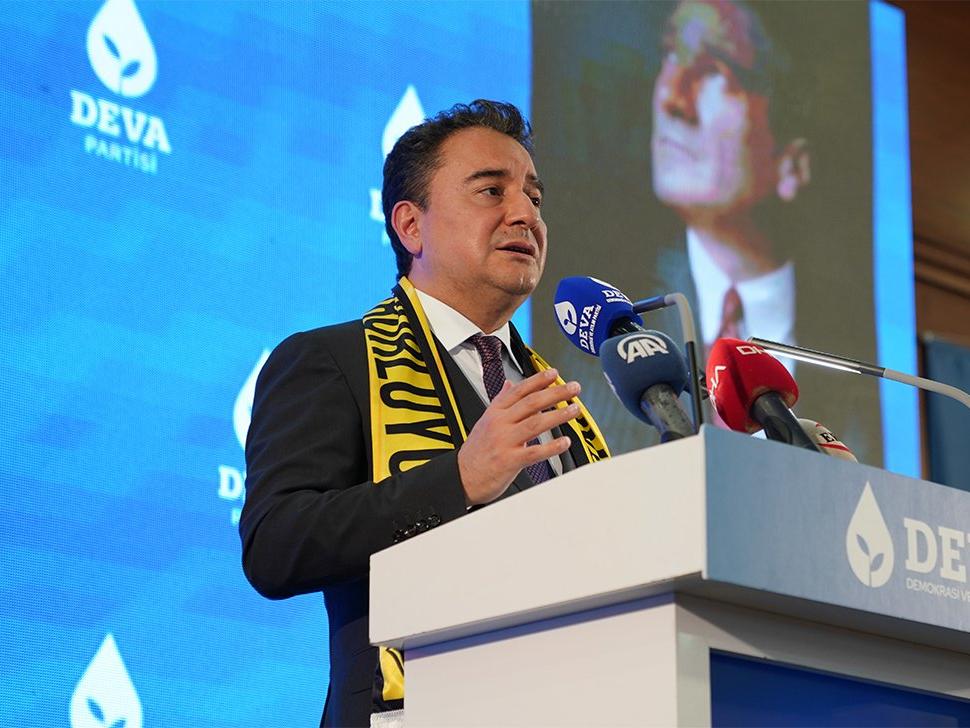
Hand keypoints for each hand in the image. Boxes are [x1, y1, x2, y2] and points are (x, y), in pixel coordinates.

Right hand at [457, 369, 579, 505]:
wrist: (461, 477)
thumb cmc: (476, 451)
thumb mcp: (485, 420)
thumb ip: (500, 402)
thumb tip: (509, 384)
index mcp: (495, 412)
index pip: (519, 391)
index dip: (538, 380)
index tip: (554, 373)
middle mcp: (499, 424)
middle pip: (531, 403)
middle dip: (555, 393)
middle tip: (573, 388)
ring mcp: (504, 441)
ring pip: (535, 423)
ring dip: (558, 415)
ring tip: (574, 410)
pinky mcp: (509, 461)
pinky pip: (534, 452)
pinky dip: (551, 447)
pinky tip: (564, 442)